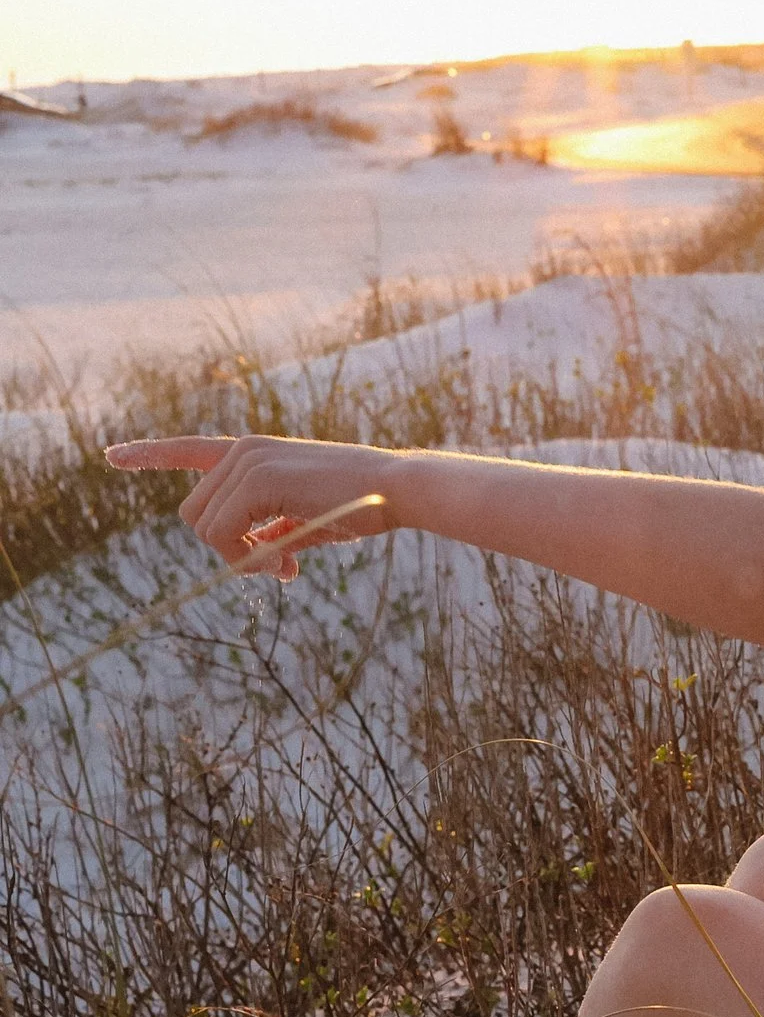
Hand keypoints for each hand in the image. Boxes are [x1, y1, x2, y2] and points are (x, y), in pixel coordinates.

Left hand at [106, 434, 402, 580]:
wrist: (400, 490)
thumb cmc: (364, 505)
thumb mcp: (308, 521)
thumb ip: (273, 534)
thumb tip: (258, 564)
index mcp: (256, 454)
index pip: (190, 450)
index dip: (149, 455)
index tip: (111, 456)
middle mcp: (245, 451)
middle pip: (194, 514)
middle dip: (227, 548)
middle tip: (274, 566)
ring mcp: (249, 462)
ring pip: (204, 527)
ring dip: (237, 556)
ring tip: (284, 564)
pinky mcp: (258, 479)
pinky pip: (223, 533)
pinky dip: (247, 558)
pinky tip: (285, 564)